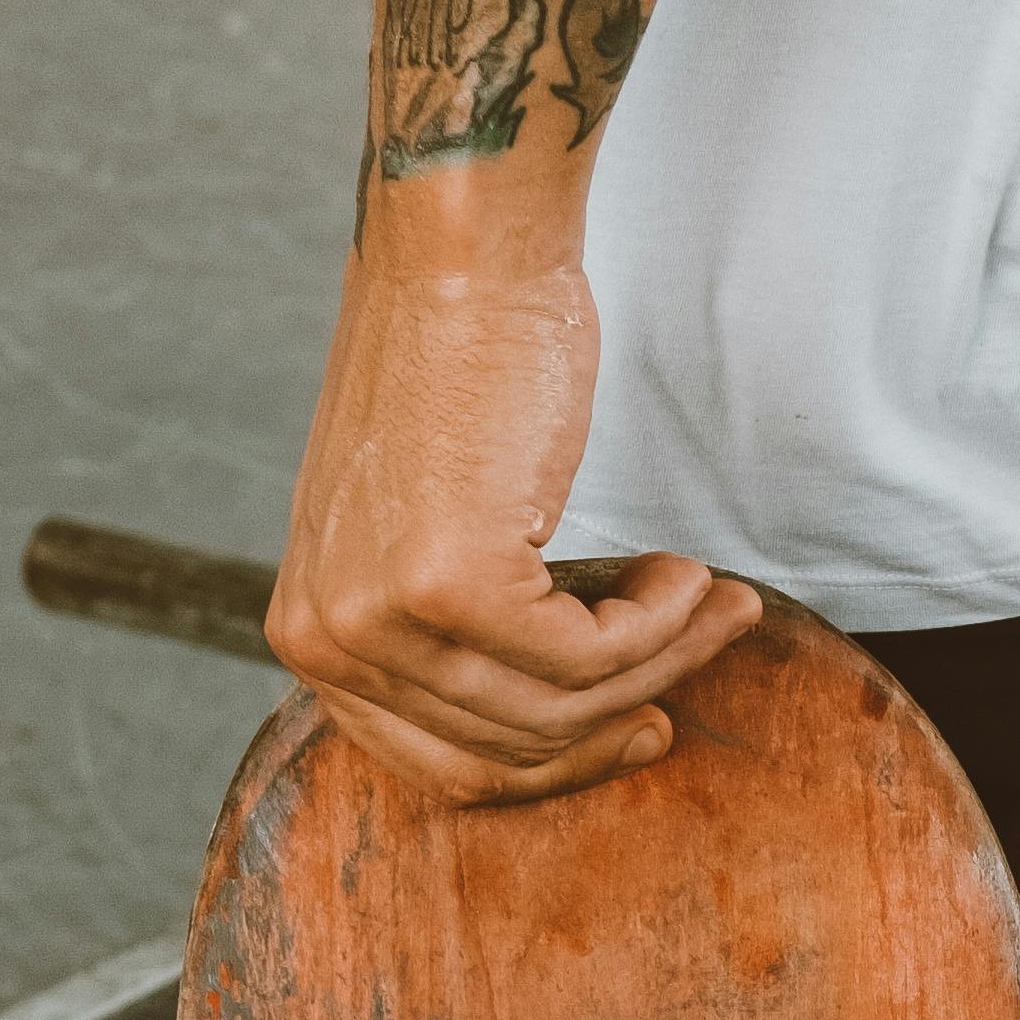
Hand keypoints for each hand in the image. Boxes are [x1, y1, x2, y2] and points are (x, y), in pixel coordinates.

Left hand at [269, 251, 759, 804]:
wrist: (463, 256)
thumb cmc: (459, 363)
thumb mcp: (420, 523)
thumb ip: (447, 627)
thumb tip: (555, 723)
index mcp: (309, 634)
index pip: (442, 762)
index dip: (559, 762)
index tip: (638, 722)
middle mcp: (326, 639)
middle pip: (508, 747)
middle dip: (624, 711)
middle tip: (705, 647)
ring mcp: (381, 617)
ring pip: (555, 708)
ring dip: (658, 660)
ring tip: (710, 602)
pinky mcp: (450, 586)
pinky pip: (584, 659)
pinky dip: (656, 626)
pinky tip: (682, 575)